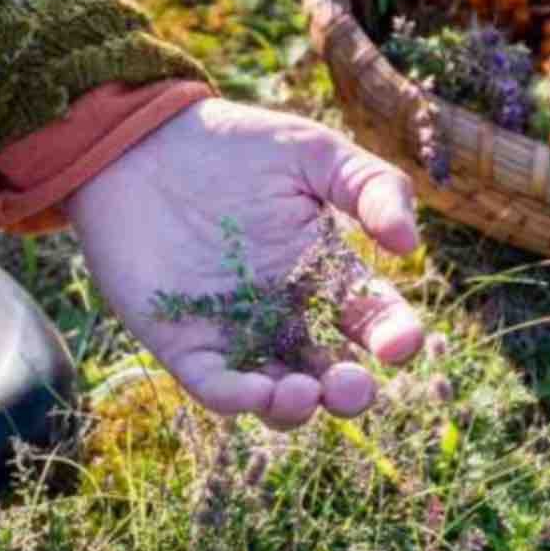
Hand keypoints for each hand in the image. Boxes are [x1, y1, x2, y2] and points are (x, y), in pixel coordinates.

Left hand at [64, 98, 423, 428]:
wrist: (141, 142)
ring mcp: (234, 333)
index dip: (395, 338)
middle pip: (330, 376)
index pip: (373, 321)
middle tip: (350, 386)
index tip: (399, 343)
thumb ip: (371, 186)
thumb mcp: (312, 152)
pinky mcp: (183, 342)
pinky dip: (239, 399)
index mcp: (323, 274)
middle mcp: (285, 314)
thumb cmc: (231, 143)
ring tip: (302, 391)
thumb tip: (408, 245)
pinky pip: (215, 387)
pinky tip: (257, 390)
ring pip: (276, 397)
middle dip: (349, 394)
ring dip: (296, 408)